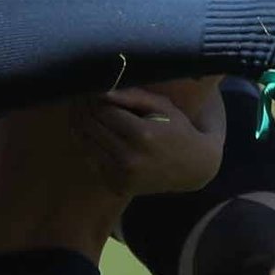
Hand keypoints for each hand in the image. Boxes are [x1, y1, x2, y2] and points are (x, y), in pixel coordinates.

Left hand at [72, 83, 225, 196]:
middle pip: (91, 127)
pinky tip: (94, 133)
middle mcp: (129, 158)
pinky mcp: (117, 185)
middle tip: (81, 98)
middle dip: (84, 109)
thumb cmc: (178, 130)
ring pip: (86, 144)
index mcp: (142, 135)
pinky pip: (92, 160)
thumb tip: (102, 90)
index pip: (103, 111)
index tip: (90, 89)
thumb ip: (132, 96)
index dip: (93, 98)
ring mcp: (122, 175)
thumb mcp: (162, 106)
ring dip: (81, 126)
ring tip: (83, 112)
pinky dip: (90, 145)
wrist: (193, 168)